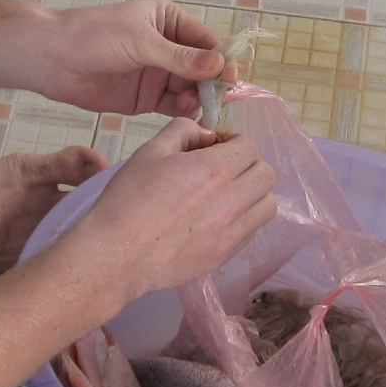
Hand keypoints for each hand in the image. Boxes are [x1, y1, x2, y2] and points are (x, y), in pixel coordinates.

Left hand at [24, 0, 222, 117]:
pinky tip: (187, 112)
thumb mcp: (140, 42)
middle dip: (213, 82)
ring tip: (198, 105)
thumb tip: (219, 66)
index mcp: (168, 20)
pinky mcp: (145, 98)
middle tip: (221, 98)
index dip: (221, 60)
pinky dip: (184, 110)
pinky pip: (173, 105)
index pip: (206, 41)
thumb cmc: (92, 36)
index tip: (231, 77)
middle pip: (202, 68)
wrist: (51, 59)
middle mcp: (167, 47)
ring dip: (199, 97)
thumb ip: (180, 57)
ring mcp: (157, 73)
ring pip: (191, 89)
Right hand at [59, 118, 277, 303]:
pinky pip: (254, 230)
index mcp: (213, 169)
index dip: (233, 142)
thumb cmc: (128, 199)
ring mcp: (232, 231)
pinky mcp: (227, 254)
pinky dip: (245, 220)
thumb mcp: (150, 151)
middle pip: (266, 174)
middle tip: (223, 170)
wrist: (117, 254)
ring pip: (268, 205)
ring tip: (227, 196)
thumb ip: (183, 132)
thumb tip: (206, 135)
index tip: (215, 148)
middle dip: (248, 165)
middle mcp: (232, 200)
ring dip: (253, 194)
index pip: (249, 146)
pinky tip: (220, 219)